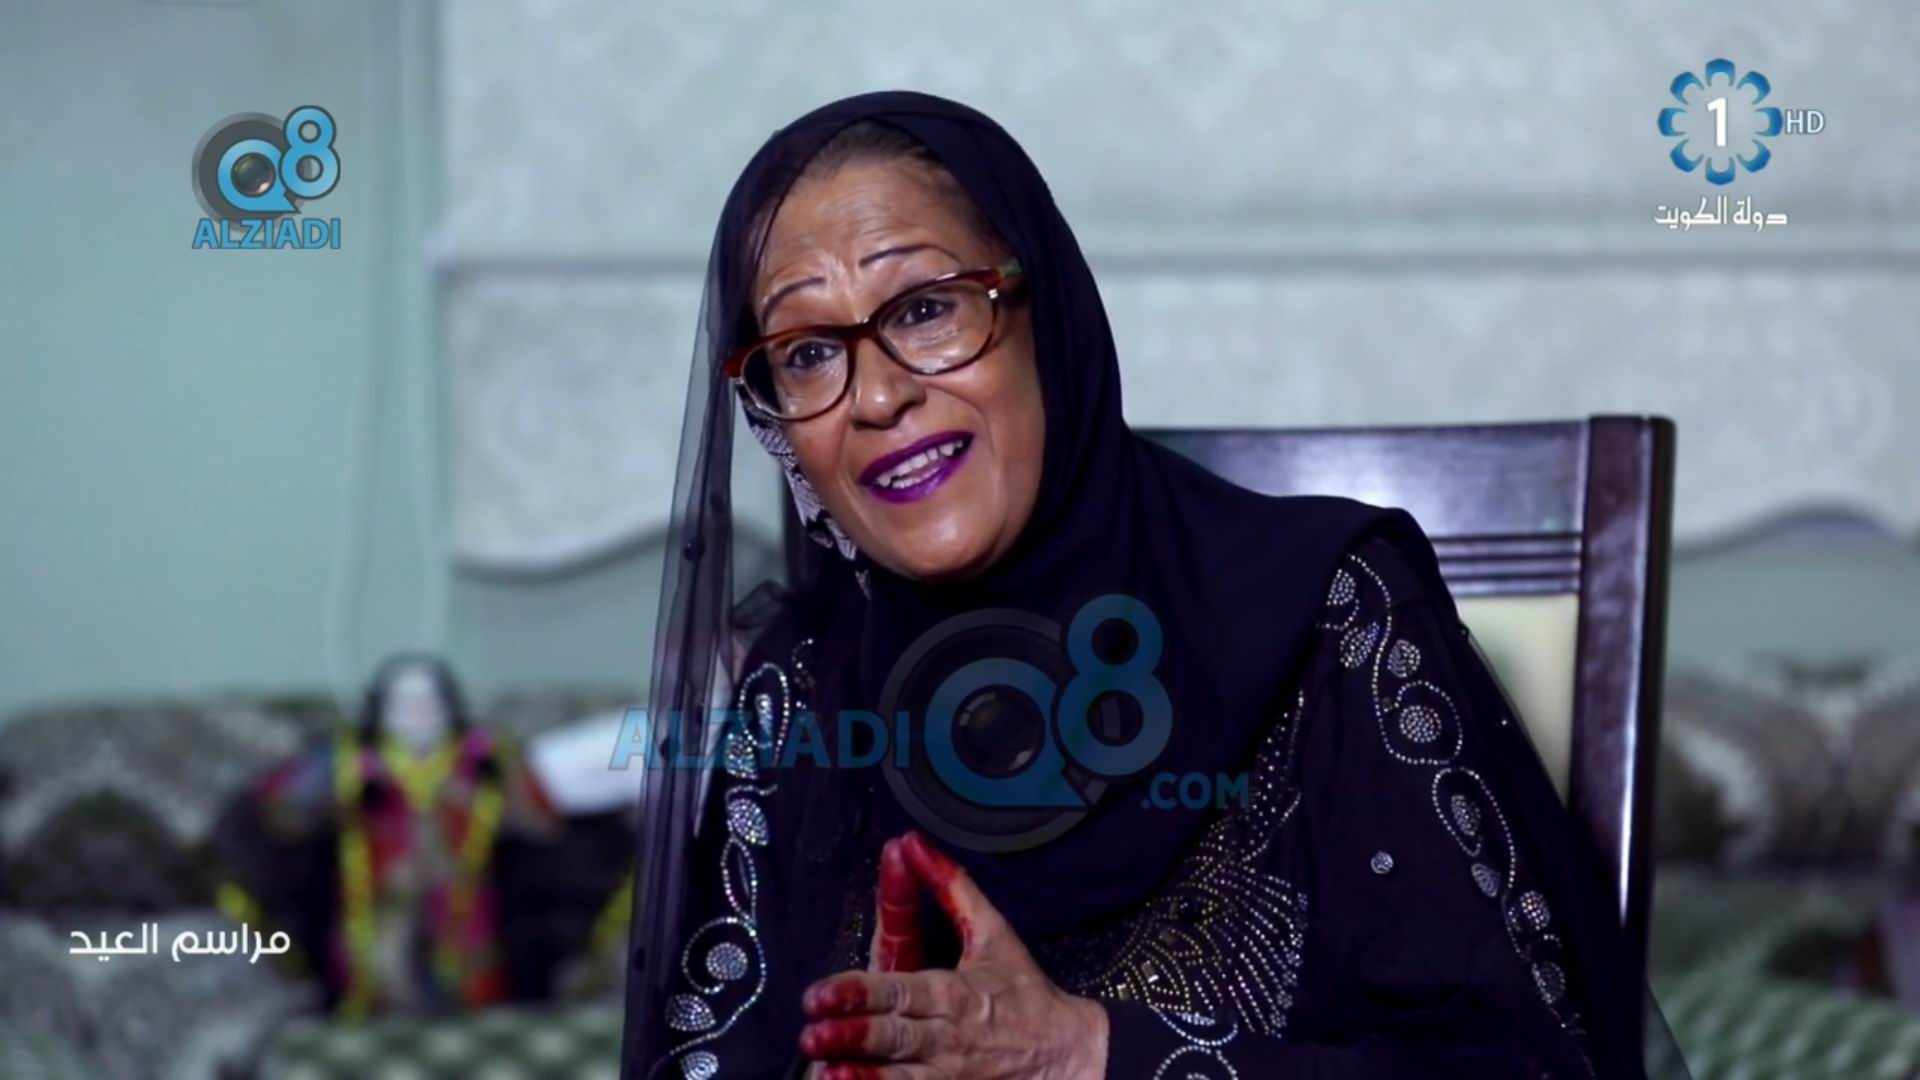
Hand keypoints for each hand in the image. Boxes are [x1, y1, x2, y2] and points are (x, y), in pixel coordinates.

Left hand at [798, 831, 1109, 1078]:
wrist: (1066, 1056)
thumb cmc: (1023, 992)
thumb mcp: (993, 933)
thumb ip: (950, 887)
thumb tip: (910, 842)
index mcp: (954, 994)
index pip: (900, 992)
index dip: (860, 993)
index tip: (820, 994)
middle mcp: (947, 1038)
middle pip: (893, 1037)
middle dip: (853, 1035)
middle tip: (810, 1033)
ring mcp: (948, 1077)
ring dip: (861, 1078)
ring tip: (823, 1071)